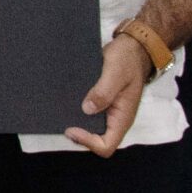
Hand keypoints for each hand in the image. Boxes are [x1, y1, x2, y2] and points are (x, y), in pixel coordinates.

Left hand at [68, 36, 152, 156]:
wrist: (132, 47)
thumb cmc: (127, 60)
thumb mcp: (116, 72)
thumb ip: (104, 91)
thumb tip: (87, 109)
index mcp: (122, 118)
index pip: (107, 145)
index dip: (88, 142)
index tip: (72, 129)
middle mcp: (115, 118)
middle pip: (97, 140)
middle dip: (79, 135)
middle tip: (61, 121)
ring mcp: (108, 111)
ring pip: (91, 127)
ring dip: (76, 123)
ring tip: (59, 112)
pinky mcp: (101, 102)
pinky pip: (88, 113)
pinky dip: (76, 111)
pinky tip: (65, 103)